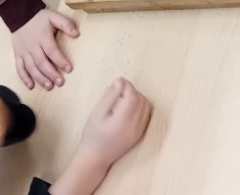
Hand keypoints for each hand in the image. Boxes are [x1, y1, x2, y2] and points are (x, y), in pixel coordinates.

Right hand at [11, 9, 78, 90]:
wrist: (20, 16)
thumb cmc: (40, 18)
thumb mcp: (54, 17)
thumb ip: (65, 24)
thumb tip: (77, 34)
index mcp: (42, 37)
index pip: (52, 51)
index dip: (60, 61)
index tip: (69, 69)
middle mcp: (32, 46)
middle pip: (41, 62)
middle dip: (51, 73)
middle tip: (60, 82)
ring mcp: (23, 52)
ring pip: (31, 68)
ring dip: (40, 78)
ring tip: (49, 86)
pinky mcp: (17, 55)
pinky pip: (19, 68)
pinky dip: (24, 78)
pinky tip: (31, 86)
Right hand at [50, 79, 152, 194]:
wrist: (96, 157)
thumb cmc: (93, 135)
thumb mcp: (97, 113)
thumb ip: (109, 96)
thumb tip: (121, 81)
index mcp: (122, 121)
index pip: (132, 96)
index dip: (127, 86)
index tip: (118, 82)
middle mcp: (134, 126)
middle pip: (141, 99)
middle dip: (132, 91)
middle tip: (119, 91)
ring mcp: (139, 131)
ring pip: (146, 106)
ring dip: (138, 98)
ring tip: (123, 99)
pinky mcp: (141, 134)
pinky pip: (147, 114)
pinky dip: (141, 106)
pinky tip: (129, 108)